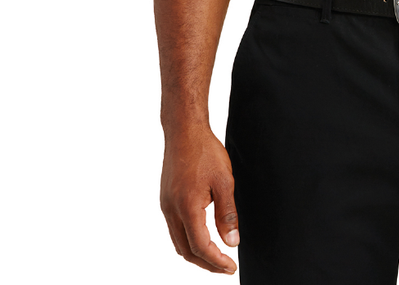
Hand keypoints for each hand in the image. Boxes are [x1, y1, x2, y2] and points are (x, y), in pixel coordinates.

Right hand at [160, 126, 239, 273]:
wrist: (184, 131)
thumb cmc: (205, 151)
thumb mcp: (224, 181)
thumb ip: (227, 214)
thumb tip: (232, 242)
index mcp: (187, 207)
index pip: (201, 246)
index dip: (216, 261)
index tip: (230, 267)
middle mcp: (172, 210)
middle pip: (186, 250)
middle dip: (206, 263)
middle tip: (225, 266)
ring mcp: (166, 205)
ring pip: (178, 242)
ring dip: (196, 253)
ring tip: (215, 256)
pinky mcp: (166, 200)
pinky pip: (175, 229)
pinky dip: (188, 240)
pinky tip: (201, 236)